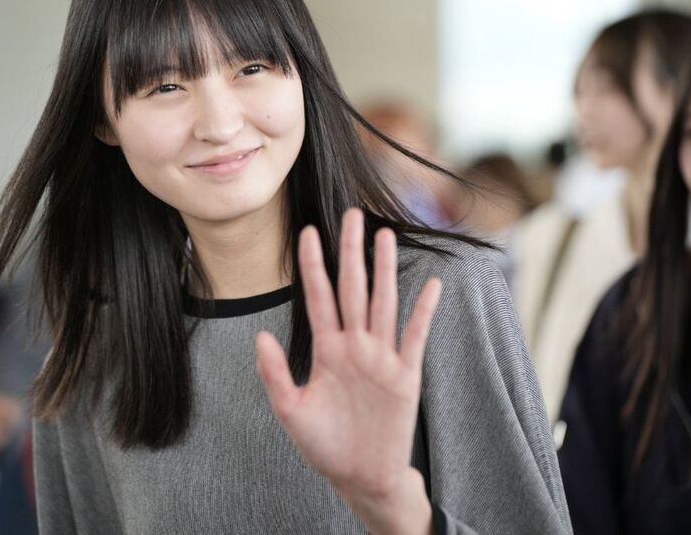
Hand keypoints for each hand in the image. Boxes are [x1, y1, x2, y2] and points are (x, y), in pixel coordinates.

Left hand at [255, 208, 440, 534]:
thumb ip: (275, 374)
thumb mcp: (291, 411)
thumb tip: (259, 336)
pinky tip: (431, 284)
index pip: (319, 297)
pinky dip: (423, 311)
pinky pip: (415, 337)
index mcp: (327, 350)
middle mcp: (355, 346)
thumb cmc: (324, 445)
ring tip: (385, 234)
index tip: (308, 232)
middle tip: (352, 214)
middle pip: (354, 288)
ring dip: (385, 269)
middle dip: (351, 252)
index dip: (314, 265)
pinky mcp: (405, 376)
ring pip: (383, 303)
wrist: (360, 477)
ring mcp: (381, 357)